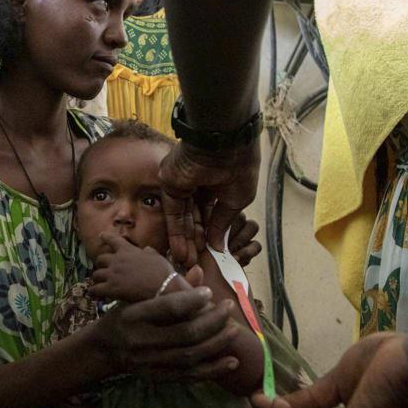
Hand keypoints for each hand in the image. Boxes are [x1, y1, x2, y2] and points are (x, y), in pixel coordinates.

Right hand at [88, 285, 241, 379]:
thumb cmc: (124, 316)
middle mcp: (140, 341)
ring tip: (234, 331)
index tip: (210, 292)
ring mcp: (149, 362)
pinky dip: (213, 370)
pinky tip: (231, 362)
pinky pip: (189, 376)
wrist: (104, 350)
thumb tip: (199, 271)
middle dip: (212, 321)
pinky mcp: (158, 377)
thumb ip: (167, 288)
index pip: (167, 308)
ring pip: (190, 356)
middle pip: (184, 333)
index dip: (192, 300)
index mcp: (134, 316)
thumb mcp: (136, 297)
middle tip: (228, 308)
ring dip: (217, 344)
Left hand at [90, 233, 175, 302]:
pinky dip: (94, 292)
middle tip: (104, 269)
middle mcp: (117, 260)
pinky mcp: (111, 288)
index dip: (105, 237)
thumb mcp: (156, 256)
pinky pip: (95, 289)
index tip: (101, 235)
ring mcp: (112, 274)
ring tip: (100, 283)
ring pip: (96, 274)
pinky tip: (95, 295)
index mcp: (127, 250)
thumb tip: (146, 249)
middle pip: (100, 259)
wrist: (163, 287)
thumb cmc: (162, 271)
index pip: (113, 240)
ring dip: (98, 279)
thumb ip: (148, 252)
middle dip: (101, 264)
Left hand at [160, 138, 260, 267]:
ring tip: (188, 262)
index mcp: (217, 185)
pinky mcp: (169, 185)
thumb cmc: (239, 168)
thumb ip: (223, 223)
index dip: (211, 235)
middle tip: (196, 263)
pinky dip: (176, 231)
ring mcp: (182, 185)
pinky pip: (172, 212)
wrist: (223, 143)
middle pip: (195, 219)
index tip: (211, 254)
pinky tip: (180, 250)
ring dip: (185, 240)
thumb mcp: (237, 200)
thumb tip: (217, 246)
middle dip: (196, 242)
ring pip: (183, 218)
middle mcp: (198, 185)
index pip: (211, 214)